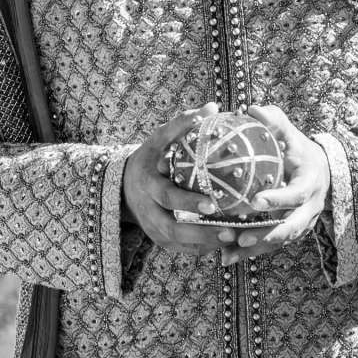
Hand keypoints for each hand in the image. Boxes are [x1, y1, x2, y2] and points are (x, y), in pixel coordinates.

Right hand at [121, 105, 237, 257]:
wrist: (123, 186)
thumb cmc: (150, 157)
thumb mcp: (159, 138)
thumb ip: (182, 124)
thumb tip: (212, 108)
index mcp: (148, 186)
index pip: (168, 197)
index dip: (188, 202)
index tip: (212, 204)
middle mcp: (148, 211)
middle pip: (173, 229)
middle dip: (201, 233)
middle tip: (230, 230)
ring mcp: (153, 230)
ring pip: (179, 244)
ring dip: (206, 244)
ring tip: (234, 239)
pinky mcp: (160, 241)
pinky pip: (182, 249)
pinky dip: (203, 248)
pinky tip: (226, 244)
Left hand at [222, 104, 331, 261]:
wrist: (321, 172)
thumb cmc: (299, 148)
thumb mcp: (291, 132)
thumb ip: (274, 121)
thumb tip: (251, 109)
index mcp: (311, 183)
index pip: (296, 194)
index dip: (278, 199)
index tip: (255, 201)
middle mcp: (310, 209)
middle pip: (289, 228)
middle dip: (264, 235)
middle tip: (238, 237)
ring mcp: (302, 224)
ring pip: (278, 242)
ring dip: (253, 248)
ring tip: (226, 252)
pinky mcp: (290, 233)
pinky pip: (270, 246)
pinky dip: (249, 253)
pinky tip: (224, 258)